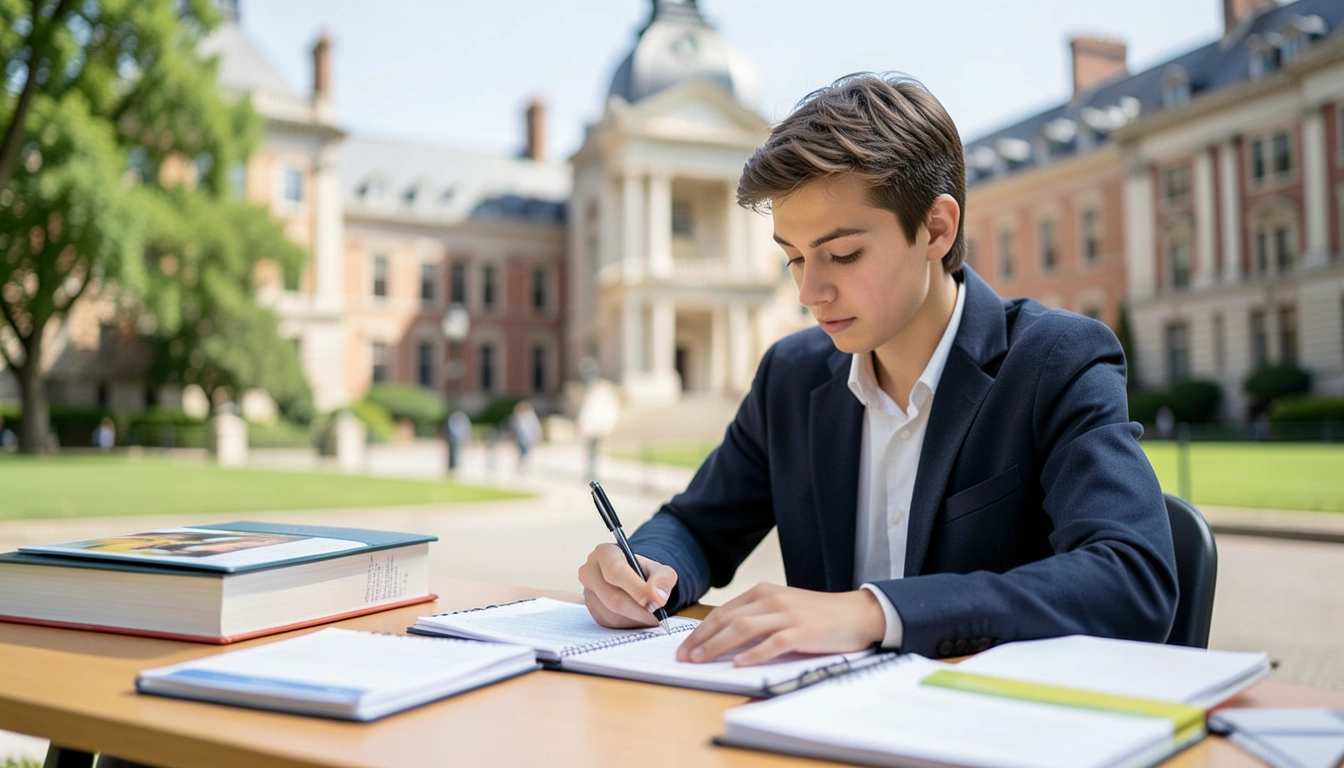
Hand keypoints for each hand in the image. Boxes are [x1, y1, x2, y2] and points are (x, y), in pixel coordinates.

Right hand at [578, 543, 677, 628]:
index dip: (637, 588)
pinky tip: (640, 616)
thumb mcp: (661, 570)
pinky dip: (631, 624)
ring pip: (613, 615)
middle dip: (640, 609)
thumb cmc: (645, 573)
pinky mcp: (593, 612)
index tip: (657, 601)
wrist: (635, 582)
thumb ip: (664, 580)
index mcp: (605, 553)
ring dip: (637, 619)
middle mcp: (590, 572)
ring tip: (651, 613)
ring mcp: (589, 594)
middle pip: (613, 598)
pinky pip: (612, 624)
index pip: (615, 571)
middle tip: (659, 614)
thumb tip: (658, 597)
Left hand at [677, 584, 884, 665]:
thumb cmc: (817, 615)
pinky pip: (773, 643)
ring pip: (744, 629)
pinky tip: (741, 664)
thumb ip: (757, 619)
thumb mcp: (782, 608)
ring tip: (702, 660)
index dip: (700, 630)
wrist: (856, 613)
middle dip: (702, 639)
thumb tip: (724, 641)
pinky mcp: (803, 632)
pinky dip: (755, 654)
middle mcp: (772, 599)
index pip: (723, 612)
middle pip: (727, 619)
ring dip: (718, 646)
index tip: (684, 647)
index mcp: (764, 592)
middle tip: (685, 657)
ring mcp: (787, 615)